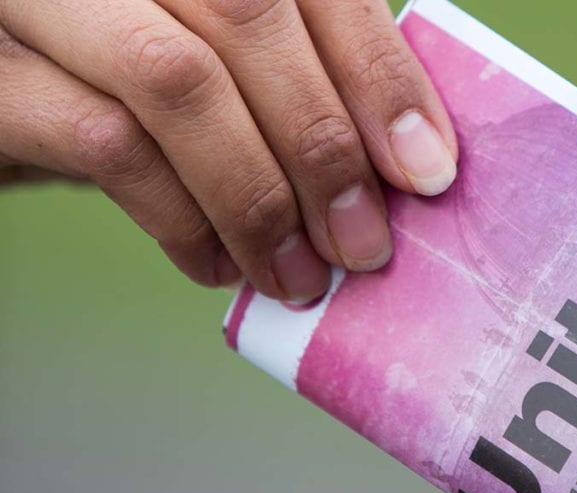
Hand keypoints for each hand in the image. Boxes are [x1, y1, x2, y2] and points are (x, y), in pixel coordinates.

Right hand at [0, 0, 457, 301]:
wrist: (7, 87)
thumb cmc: (121, 79)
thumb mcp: (216, 57)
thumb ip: (289, 74)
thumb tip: (402, 157)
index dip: (380, 73)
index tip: (427, 168)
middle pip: (252, 19)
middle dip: (325, 147)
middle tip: (363, 245)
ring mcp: (44, 1)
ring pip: (180, 82)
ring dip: (259, 198)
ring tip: (296, 275)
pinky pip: (109, 145)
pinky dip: (183, 221)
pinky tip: (220, 265)